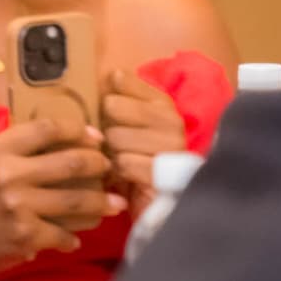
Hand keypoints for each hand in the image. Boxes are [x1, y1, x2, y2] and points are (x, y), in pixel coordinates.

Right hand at [0, 117, 118, 274]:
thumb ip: (16, 151)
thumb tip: (62, 145)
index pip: (47, 129)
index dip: (78, 130)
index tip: (94, 137)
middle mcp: (10, 176)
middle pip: (71, 162)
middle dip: (99, 164)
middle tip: (109, 167)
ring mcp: (20, 207)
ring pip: (77, 200)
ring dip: (102, 202)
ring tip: (115, 203)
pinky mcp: (25, 236)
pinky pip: (63, 234)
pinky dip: (72, 237)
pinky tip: (75, 238)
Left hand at [100, 67, 187, 201]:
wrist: (155, 206)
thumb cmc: (136, 162)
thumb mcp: (127, 128)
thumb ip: (122, 98)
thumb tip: (113, 74)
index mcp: (163, 105)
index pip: (122, 81)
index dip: (107, 99)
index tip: (109, 116)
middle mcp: (173, 122)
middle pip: (114, 107)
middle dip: (107, 131)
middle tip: (116, 148)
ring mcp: (173, 148)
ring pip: (117, 136)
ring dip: (112, 154)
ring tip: (121, 165)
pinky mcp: (167, 174)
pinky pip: (125, 163)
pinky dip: (118, 174)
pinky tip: (126, 180)